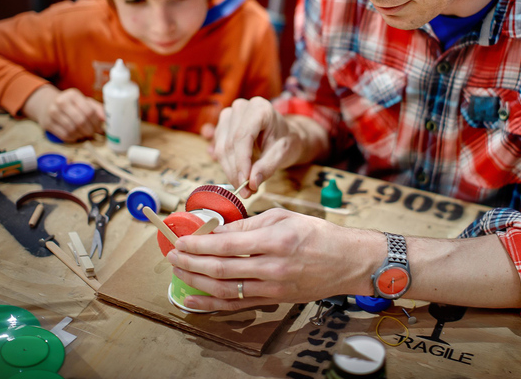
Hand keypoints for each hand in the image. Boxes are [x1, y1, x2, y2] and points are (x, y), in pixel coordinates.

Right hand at [23, 84, 104, 141]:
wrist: (47, 104)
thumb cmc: (71, 104)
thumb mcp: (85, 102)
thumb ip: (97, 109)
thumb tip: (106, 119)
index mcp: (73, 95)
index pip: (89, 111)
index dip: (96, 123)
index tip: (99, 128)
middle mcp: (61, 102)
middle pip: (81, 121)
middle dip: (90, 130)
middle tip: (93, 133)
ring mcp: (52, 113)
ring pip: (72, 130)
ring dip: (82, 135)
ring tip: (84, 134)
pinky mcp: (47, 123)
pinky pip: (64, 135)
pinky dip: (73, 138)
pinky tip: (76, 135)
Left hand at [167, 208, 382, 310]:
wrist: (348, 261)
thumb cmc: (318, 234)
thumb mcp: (283, 216)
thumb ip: (248, 223)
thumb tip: (217, 229)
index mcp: (275, 239)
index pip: (226, 244)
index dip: (198, 243)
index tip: (180, 239)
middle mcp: (273, 266)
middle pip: (220, 268)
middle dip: (190, 262)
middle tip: (172, 255)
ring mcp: (273, 287)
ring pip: (225, 290)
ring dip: (196, 281)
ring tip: (178, 272)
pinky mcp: (275, 300)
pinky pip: (237, 305)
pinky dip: (211, 304)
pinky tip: (193, 298)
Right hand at [211, 97, 328, 196]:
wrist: (284, 134)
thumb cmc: (286, 141)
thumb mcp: (283, 154)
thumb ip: (267, 167)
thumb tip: (251, 183)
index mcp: (259, 108)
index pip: (242, 137)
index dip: (241, 162)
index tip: (244, 184)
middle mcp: (241, 107)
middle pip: (230, 144)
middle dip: (236, 171)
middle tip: (245, 191)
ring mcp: (229, 115)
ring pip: (221, 147)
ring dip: (229, 170)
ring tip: (244, 186)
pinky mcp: (222, 125)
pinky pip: (217, 147)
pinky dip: (225, 164)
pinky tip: (235, 174)